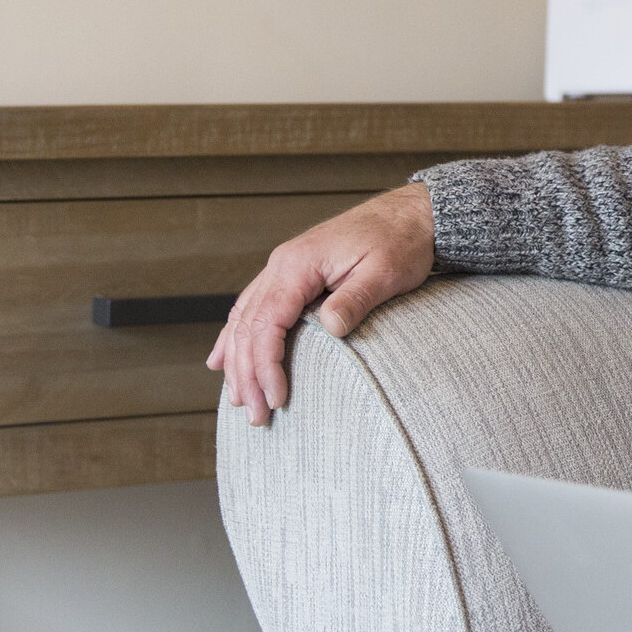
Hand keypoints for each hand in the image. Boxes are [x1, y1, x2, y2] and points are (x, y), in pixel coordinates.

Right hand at [206, 183, 434, 424]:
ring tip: (238, 400)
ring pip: (243, 319)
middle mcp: (281, 265)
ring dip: (237, 362)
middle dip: (247, 374)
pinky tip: (222, 360)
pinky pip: (252, 309)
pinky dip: (236, 337)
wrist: (408, 215)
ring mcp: (282, 269)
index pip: (268, 323)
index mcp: (298, 264)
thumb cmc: (399, 242)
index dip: (266, 365)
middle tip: (257, 416)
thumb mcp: (385, 272)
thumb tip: (331, 329)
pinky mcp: (291, 275)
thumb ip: (355, 299)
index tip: (277, 398)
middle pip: (248, 326)